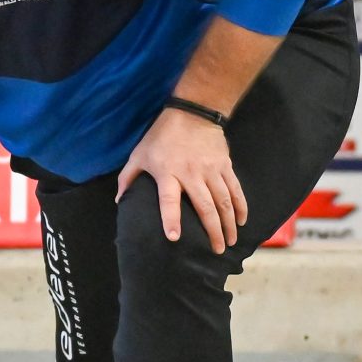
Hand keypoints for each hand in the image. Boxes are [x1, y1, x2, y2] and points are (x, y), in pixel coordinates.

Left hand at [116, 107, 248, 255]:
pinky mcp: (225, 166)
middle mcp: (191, 174)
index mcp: (168, 173)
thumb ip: (128, 178)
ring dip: (228, 224)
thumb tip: (119, 201)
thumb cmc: (161, 135)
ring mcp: (211, 170)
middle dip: (212, 231)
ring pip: (223, 201)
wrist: (192, 111)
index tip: (174, 238)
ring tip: (229, 242)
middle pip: (205, 207)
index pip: (169, 200)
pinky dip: (240, 206)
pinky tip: (242, 221)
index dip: (170, 219)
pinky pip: (235, 189)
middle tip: (216, 251)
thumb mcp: (139, 154)